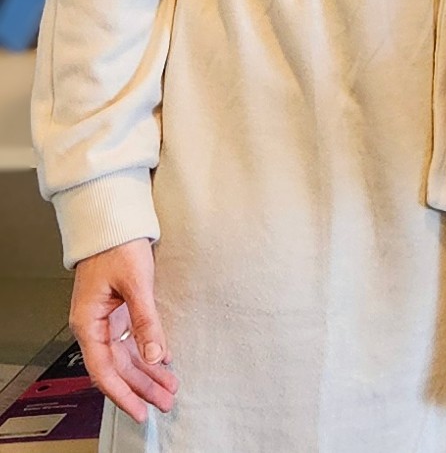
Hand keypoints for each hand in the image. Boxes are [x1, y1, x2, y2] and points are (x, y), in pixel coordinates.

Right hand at [69, 239, 177, 423]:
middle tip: (165, 402)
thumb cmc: (117, 246)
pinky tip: (164, 363)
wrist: (114, 222)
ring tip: (169, 388)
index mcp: (89, 323)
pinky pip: (132, 341)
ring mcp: (107, 320)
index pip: (104, 370)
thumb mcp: (136, 283)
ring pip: (127, 356)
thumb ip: (145, 320)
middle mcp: (95, 326)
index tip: (139, 411)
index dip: (123, 393)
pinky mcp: (120, 311)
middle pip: (118, 367)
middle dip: (142, 387)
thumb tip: (155, 354)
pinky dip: (149, 353)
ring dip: (148, 373)